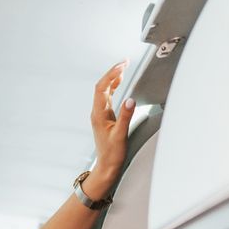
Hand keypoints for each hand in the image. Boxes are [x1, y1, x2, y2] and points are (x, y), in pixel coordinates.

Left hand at [85, 62, 134, 199]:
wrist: (106, 166)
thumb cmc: (112, 154)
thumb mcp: (121, 135)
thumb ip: (126, 116)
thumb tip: (130, 100)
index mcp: (99, 114)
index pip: (102, 88)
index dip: (111, 75)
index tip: (122, 66)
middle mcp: (98, 112)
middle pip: (103, 86)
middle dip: (113, 72)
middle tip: (125, 62)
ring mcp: (101, 114)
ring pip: (105, 90)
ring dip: (113, 78)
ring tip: (124, 68)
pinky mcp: (106, 117)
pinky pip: (108, 97)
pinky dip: (114, 87)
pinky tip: (120, 83)